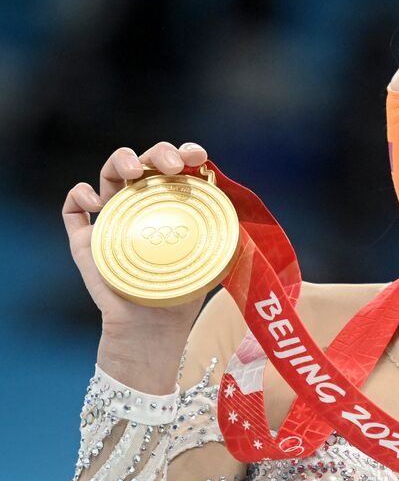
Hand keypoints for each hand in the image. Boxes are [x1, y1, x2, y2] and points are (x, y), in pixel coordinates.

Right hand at [63, 141, 212, 391]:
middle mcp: (141, 202)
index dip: (185, 152)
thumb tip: (244, 212)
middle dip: (158, 153)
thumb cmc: (184, 288)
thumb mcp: (213, 256)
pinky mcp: (85, 238)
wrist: (153, 327)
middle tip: (173, 166)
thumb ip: (225, 232)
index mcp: (171, 200)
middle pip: (144, 161)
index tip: (199, 156)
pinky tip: (97, 203)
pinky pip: (72, 209)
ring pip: (108, 174)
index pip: (176, 165)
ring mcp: (112, 217)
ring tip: (134, 171)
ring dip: (120, 161)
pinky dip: (79, 195)